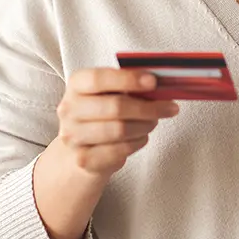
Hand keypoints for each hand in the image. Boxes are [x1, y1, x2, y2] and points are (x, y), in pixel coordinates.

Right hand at [56, 68, 179, 177]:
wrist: (81, 147)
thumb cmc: (103, 111)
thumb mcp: (112, 91)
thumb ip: (131, 84)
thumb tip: (163, 83)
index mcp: (76, 84)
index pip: (99, 79)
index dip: (128, 79)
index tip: (153, 82)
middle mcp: (69, 109)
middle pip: (115, 107)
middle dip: (148, 107)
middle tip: (169, 107)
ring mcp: (73, 136)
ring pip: (120, 130)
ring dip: (145, 125)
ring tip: (153, 122)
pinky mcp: (83, 159)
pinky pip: (120, 150)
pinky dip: (137, 142)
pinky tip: (141, 136)